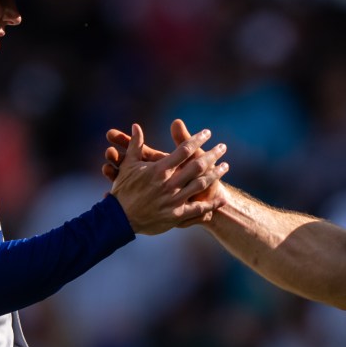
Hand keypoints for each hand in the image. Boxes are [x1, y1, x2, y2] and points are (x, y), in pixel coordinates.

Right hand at [109, 123, 228, 234]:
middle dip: (212, 154)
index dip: (197, 139)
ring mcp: (174, 200)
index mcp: (159, 170)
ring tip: (226, 166)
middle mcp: (169, 184)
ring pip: (201, 185)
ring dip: (216, 174)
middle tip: (223, 147)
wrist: (119, 219)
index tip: (207, 132)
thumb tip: (136, 126)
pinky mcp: (176, 216)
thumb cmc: (123, 190)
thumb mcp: (128, 166)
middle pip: (197, 166)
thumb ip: (135, 145)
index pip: (183, 150)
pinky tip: (223, 198)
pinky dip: (212, 204)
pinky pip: (199, 210)